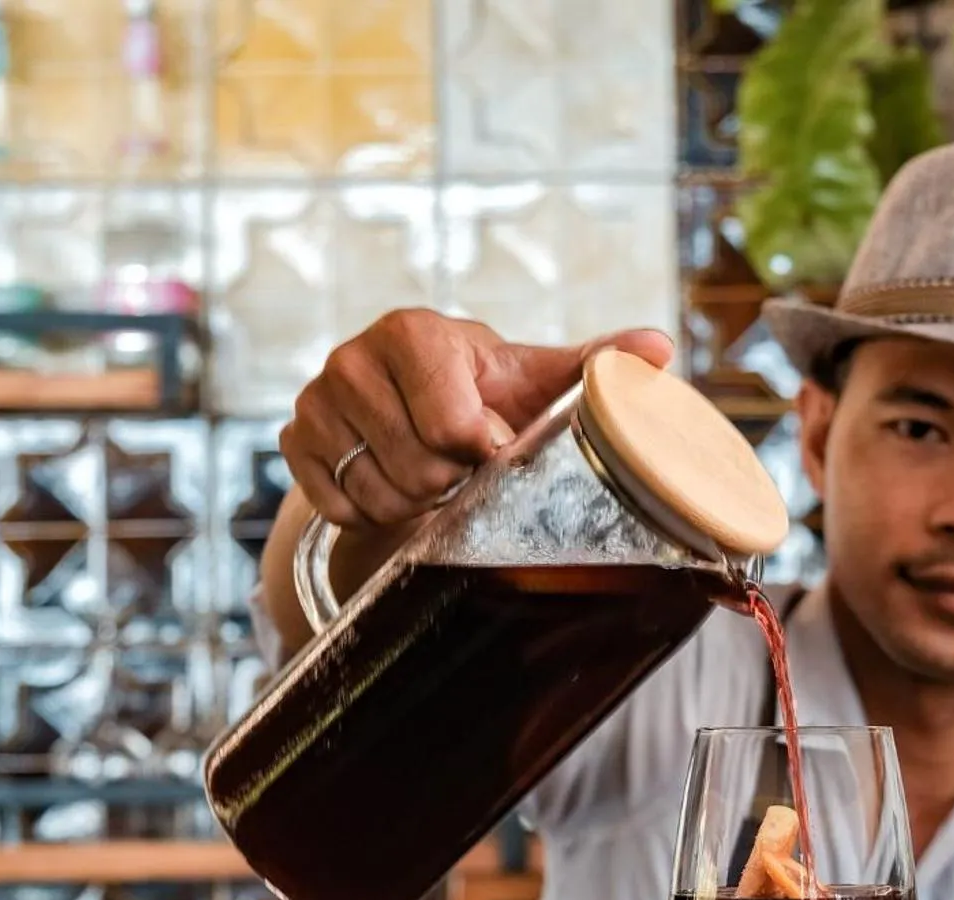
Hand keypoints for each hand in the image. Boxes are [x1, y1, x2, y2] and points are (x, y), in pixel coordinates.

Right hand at [278, 309, 673, 529]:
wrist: (411, 404)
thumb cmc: (486, 391)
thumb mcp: (537, 378)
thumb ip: (596, 363)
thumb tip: (660, 349)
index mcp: (415, 333)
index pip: (453, 427)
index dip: (483, 452)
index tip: (494, 445)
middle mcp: (353, 357)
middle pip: (419, 467)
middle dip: (452, 480)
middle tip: (462, 463)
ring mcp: (316, 400)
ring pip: (380, 492)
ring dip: (417, 501)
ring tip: (432, 471)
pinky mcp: (294, 440)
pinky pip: (341, 506)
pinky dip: (375, 512)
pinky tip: (394, 482)